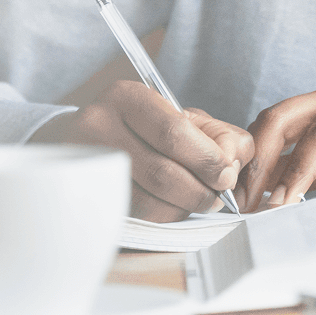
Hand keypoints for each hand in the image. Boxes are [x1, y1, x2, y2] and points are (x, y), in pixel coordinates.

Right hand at [31, 80, 252, 221]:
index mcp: (126, 97)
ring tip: (197, 200)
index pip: (174, 132)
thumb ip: (216, 133)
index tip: (226, 174)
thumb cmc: (142, 128)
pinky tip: (172, 207)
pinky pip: (135, 217)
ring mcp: (87, 164)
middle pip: (162, 172)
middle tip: (218, 196)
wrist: (81, 142)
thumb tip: (235, 160)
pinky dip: (163, 217)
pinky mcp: (86, 196)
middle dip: (200, 190)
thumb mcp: (179, 116)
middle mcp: (98, 126)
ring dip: (184, 208)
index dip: (207, 159)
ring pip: (149, 201)